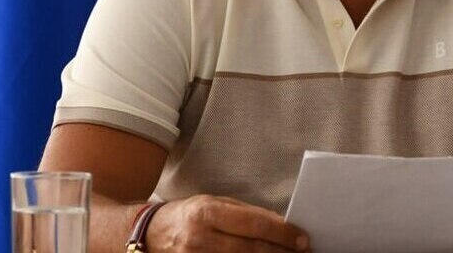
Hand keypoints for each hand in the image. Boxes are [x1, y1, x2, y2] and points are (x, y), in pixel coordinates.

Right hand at [145, 195, 309, 251]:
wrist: (149, 234)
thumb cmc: (189, 214)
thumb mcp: (215, 203)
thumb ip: (246, 214)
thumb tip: (281, 224)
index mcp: (207, 212)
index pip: (254, 225)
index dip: (282, 233)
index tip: (302, 238)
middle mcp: (200, 238)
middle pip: (252, 250)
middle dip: (282, 252)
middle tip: (303, 252)